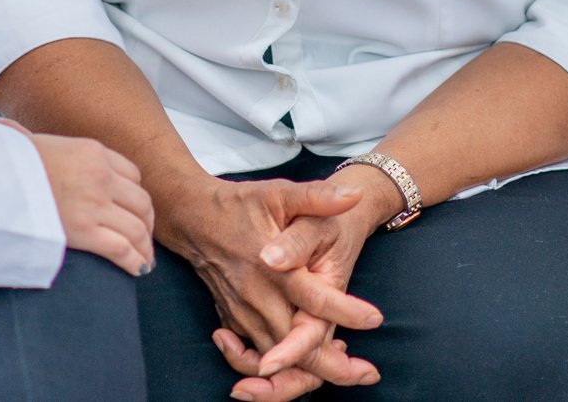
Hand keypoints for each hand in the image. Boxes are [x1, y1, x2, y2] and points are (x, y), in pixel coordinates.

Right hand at [30, 132, 156, 276]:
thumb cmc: (13, 160)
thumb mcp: (50, 146)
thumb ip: (67, 157)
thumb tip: (56, 161)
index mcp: (94, 153)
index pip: (133, 175)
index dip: (137, 196)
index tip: (135, 211)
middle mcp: (101, 176)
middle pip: (141, 203)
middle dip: (147, 223)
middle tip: (143, 238)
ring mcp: (94, 204)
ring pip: (137, 228)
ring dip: (145, 247)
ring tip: (145, 259)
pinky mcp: (84, 231)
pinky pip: (122, 248)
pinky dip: (136, 261)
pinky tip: (139, 269)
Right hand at [222, 169, 392, 398]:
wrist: (191, 217)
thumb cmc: (238, 205)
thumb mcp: (279, 193)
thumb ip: (317, 197)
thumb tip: (354, 194)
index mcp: (273, 268)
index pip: (314, 298)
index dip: (346, 312)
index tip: (376, 319)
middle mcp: (257, 298)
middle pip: (297, 347)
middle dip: (333, 366)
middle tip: (369, 373)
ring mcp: (242, 314)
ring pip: (277, 359)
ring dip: (309, 374)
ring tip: (349, 373)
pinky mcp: (233, 321)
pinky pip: (254, 358)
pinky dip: (280, 371)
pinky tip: (308, 366)